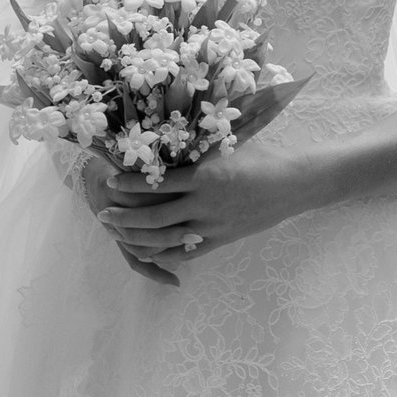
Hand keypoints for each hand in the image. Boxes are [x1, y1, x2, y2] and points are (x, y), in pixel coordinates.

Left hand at [79, 144, 306, 284]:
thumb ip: (195, 151)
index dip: (130, 185)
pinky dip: (166, 254)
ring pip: (168, 239)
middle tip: (103, 216)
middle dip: (125, 218)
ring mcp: (213, 226)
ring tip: (118, 235)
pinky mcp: (222, 239)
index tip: (111, 183)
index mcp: (203, 177)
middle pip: (155, 217)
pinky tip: (148, 253)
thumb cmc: (260, 157)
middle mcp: (204, 204)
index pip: (157, 184)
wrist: (292, 183)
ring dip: (139, 238)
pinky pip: (188, 252)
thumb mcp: (224, 148)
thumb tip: (165, 141)